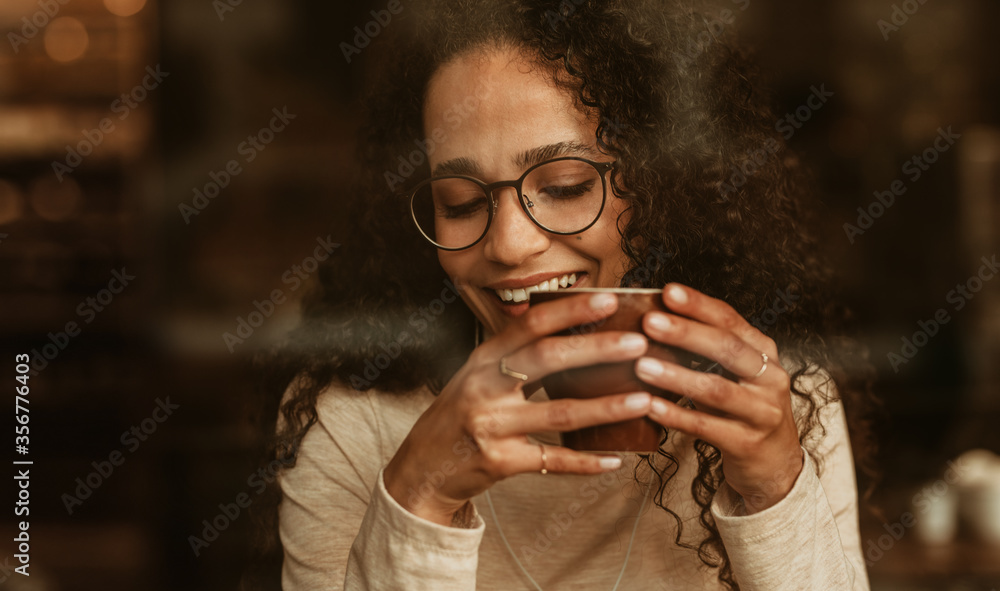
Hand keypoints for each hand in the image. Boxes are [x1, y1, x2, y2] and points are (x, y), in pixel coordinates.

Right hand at [383, 292, 653, 525]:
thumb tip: (578, 333)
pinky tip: (615, 459)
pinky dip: (586, 462)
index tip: (608, 298)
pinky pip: (552, 460)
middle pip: (547, 360)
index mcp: (483, 359)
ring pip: (559, 412)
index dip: (570, 310)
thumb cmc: (461, 413)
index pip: (530, 325)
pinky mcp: (500, 461)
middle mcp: (484, 387)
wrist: (423, 467)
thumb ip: (517, 357)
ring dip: (606, 407)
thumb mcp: (479, 375)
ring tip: (644, 399)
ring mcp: (491, 426)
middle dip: (596, 349)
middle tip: (638, 343)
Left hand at [635, 284, 803, 513]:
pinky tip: (650, 406)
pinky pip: (706, 427)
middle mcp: (770, 378)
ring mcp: (762, 413)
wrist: (775, 462)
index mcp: (764, 351)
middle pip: (727, 349)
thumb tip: (654, 319)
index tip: (667, 292)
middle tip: (650, 322)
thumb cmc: (742, 407)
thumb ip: (705, 349)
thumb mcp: (734, 373)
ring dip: (676, 376)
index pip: (730, 320)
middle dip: (686, 333)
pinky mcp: (747, 444)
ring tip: (642, 365)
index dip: (699, 305)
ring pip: (716, 390)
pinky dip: (676, 415)